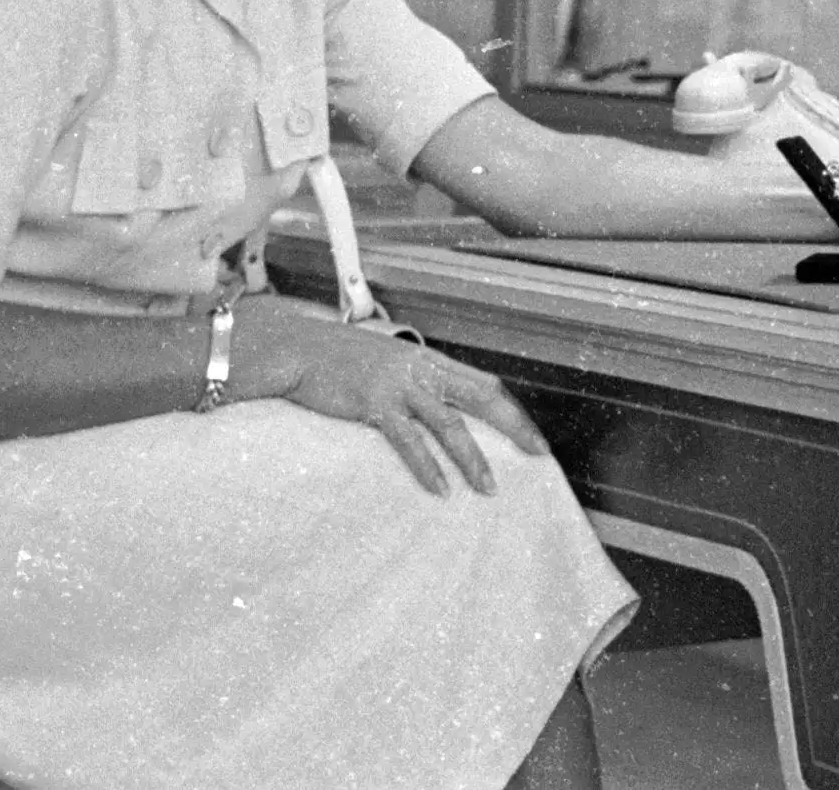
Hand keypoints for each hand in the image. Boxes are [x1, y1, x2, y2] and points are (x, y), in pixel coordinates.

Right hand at [232, 295, 542, 497]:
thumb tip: (438, 408)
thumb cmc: (341, 361)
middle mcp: (422, 369)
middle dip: (514, 427)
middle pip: (481, 397)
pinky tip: (440, 489)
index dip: (511, 410)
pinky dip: (426, 466)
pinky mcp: (374, 404)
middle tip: (539, 455)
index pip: (483, 384)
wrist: (299, 348)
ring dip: (472, 458)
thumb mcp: (388, 364)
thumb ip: (415, 381)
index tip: (531, 436)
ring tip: (489, 488)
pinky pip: (407, 439)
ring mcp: (399, 385)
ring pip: (449, 424)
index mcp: (428, 360)